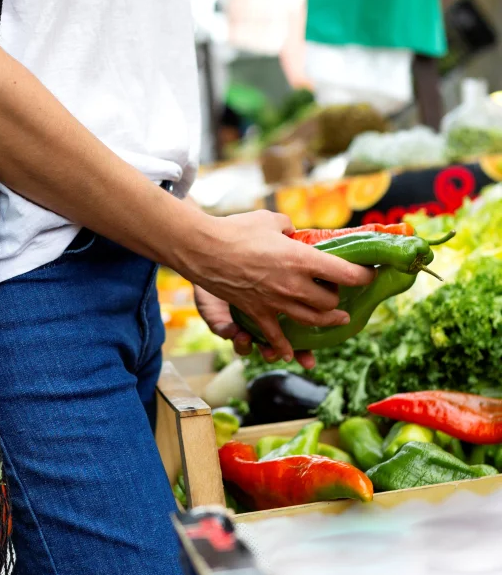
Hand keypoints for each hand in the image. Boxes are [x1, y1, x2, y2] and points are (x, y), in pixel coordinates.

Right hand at [179, 210, 373, 361]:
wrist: (204, 249)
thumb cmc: (237, 230)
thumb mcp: (271, 220)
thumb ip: (288, 228)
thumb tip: (292, 233)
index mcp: (302, 259)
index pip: (346, 274)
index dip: (364, 276)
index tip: (370, 275)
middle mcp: (294, 284)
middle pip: (329, 302)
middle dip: (339, 299)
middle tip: (342, 293)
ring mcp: (275, 302)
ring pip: (311, 320)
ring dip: (327, 321)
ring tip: (337, 320)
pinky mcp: (257, 313)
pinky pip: (275, 336)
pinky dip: (283, 347)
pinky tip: (291, 354)